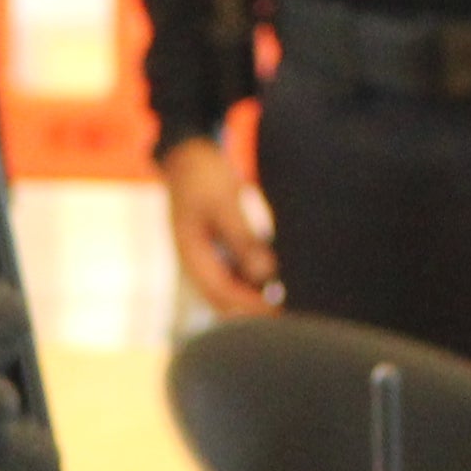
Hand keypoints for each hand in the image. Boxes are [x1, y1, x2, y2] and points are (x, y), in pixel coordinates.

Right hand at [160, 132, 280, 314]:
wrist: (186, 155)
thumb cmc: (203, 175)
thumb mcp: (224, 202)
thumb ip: (242, 237)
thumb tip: (264, 273)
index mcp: (191, 253)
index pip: (221, 293)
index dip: (249, 306)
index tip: (278, 312)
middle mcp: (195, 261)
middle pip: (221, 300)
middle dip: (249, 310)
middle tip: (284, 314)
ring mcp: (202, 256)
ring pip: (226, 290)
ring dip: (249, 297)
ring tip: (281, 299)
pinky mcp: (212, 249)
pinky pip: (230, 274)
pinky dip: (249, 281)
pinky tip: (271, 278)